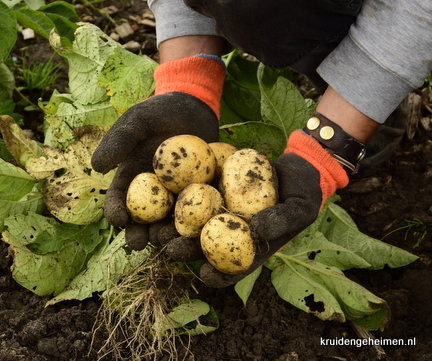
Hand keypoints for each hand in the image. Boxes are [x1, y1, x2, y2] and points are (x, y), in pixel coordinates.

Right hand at [91, 92, 218, 249]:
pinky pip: (196, 211)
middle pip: (142, 219)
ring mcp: (175, 195)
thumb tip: (97, 166)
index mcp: (131, 179)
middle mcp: (151, 192)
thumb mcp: (136, 121)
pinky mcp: (198, 193)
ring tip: (167, 241)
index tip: (117, 220)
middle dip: (139, 234)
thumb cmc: (158, 112)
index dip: (115, 212)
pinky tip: (196, 230)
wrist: (193, 108)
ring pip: (168, 222)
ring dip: (166, 234)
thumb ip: (119, 140)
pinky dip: (195, 222)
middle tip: (140, 243)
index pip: (119, 200)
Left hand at [168, 130, 349, 287]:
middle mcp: (232, 231)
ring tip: (156, 228)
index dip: (219, 275)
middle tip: (170, 248)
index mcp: (252, 246)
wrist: (297, 165)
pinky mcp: (215, 187)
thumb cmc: (304, 192)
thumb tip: (258, 231)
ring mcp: (221, 209)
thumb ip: (282, 220)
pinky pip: (196, 192)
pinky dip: (180, 196)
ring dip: (174, 227)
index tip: (205, 274)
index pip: (234, 268)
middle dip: (186, 250)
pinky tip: (164, 194)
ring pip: (194, 222)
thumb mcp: (301, 208)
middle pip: (205, 245)